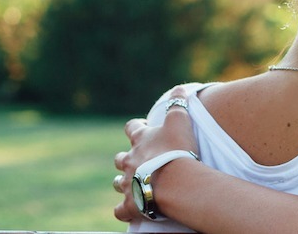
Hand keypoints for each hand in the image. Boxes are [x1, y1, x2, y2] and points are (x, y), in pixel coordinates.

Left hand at [113, 86, 198, 222]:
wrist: (174, 181)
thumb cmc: (177, 150)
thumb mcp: (180, 122)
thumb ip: (179, 104)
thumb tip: (179, 88)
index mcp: (140, 141)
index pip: (132, 128)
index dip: (136, 127)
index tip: (143, 128)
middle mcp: (130, 161)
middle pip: (121, 158)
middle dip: (126, 159)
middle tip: (138, 160)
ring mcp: (128, 184)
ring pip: (118, 183)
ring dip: (123, 182)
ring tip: (133, 184)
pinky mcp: (131, 205)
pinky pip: (121, 210)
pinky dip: (124, 210)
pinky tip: (128, 210)